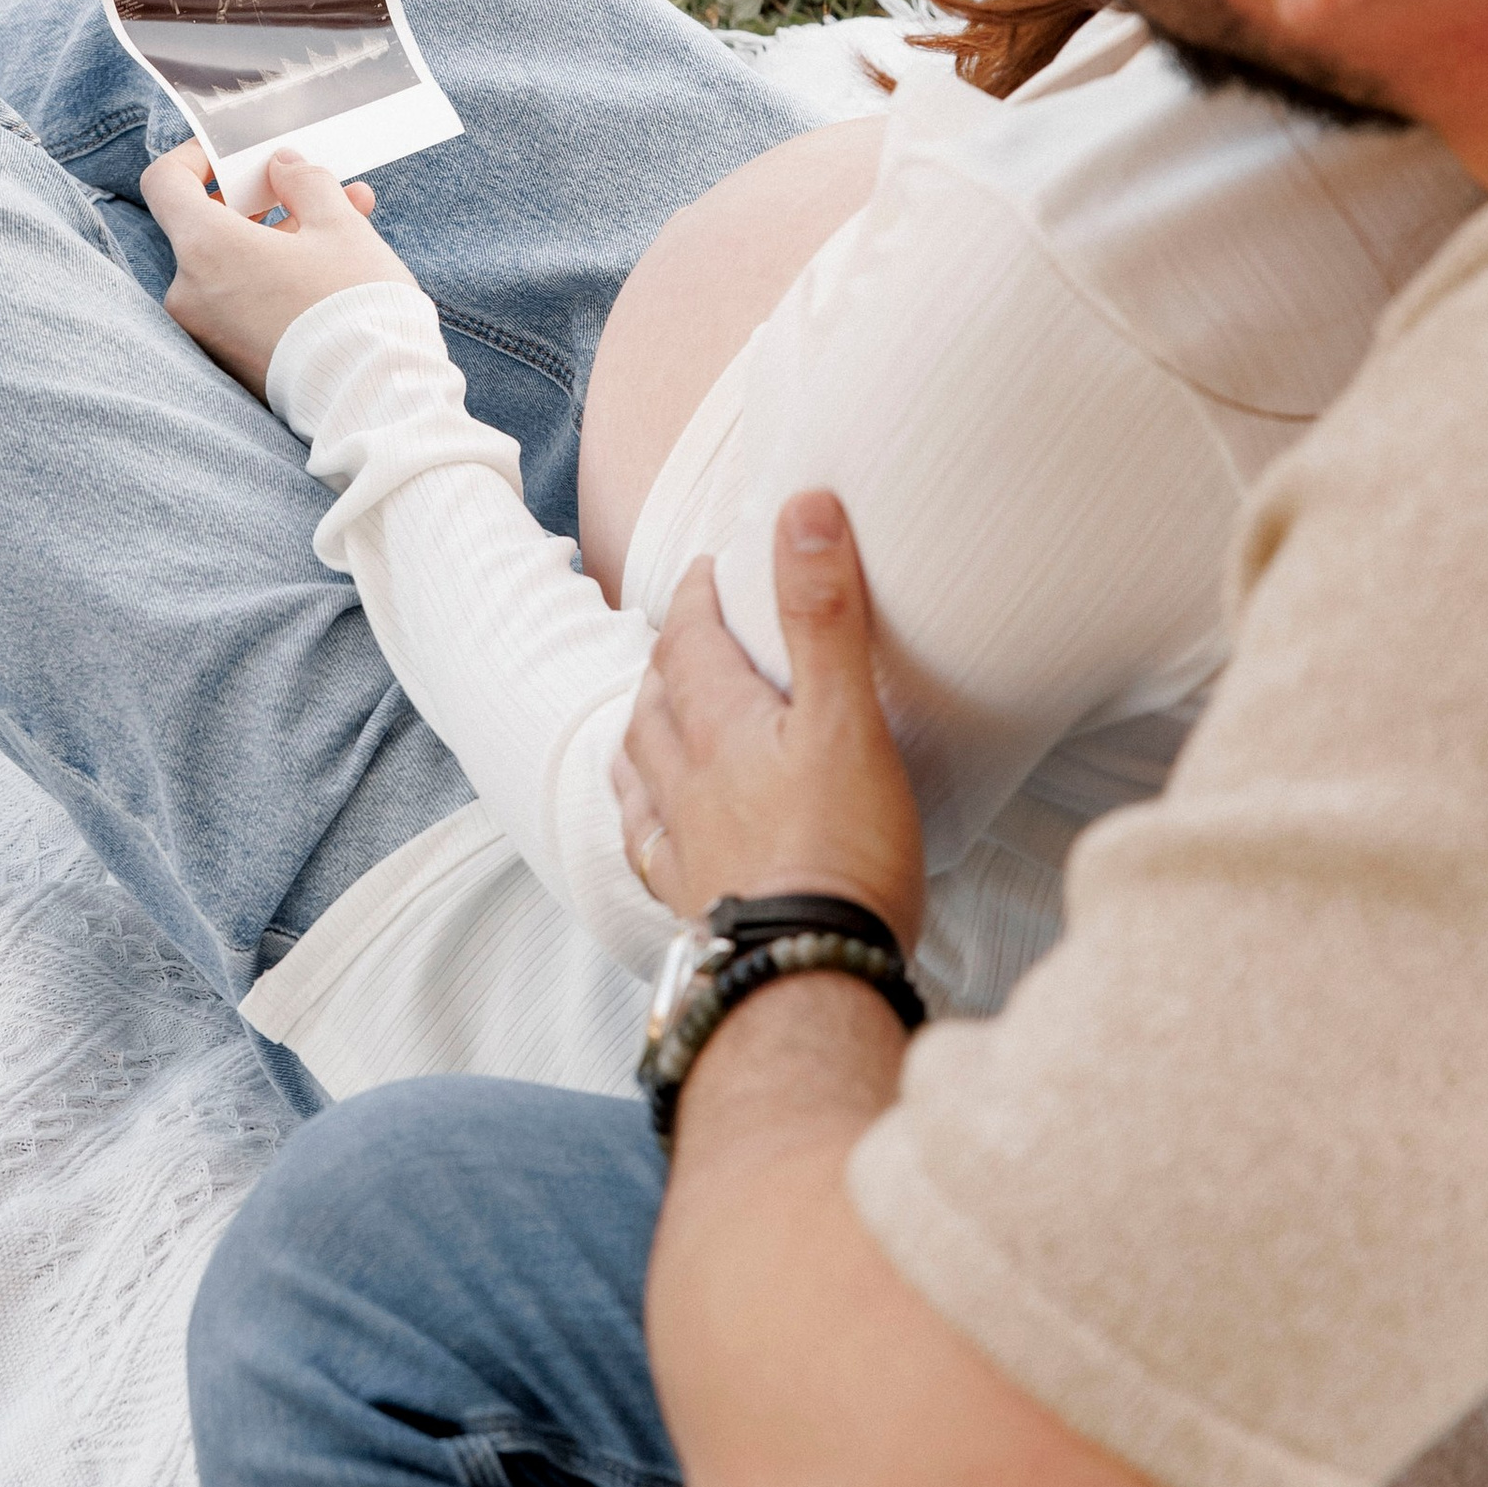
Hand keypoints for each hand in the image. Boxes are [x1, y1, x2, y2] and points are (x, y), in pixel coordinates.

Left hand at [141, 136, 416, 398]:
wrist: (373, 399)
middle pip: (210, 226)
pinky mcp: (232, 361)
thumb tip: (283, 168)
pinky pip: (244, 302)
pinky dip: (276, 278)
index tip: (234, 154)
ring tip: (348, 220)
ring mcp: (208, 333)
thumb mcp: (339, 224)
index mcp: (204, 249)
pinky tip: (333, 268)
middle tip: (312, 186)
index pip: (166, 183)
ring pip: (235, 266)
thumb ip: (304, 182)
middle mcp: (190, 293)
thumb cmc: (353, 304)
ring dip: (282, 238)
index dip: (196, 158)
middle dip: (265, 201)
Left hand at [616, 495, 924, 946]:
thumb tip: (805, 509)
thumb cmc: (840, 849)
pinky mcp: (691, 899)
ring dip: (644, 725)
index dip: (693, 597)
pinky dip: (644, 811)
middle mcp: (684, 777)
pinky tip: (653, 819)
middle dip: (667, 655)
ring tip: (658, 710)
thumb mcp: (847, 717)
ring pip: (639, 766)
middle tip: (689, 633)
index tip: (706, 570)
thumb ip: (824, 614)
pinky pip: (646, 842)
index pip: (687, 638)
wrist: (808, 977)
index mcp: (719, 724)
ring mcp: (681, 842)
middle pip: (655, 698)